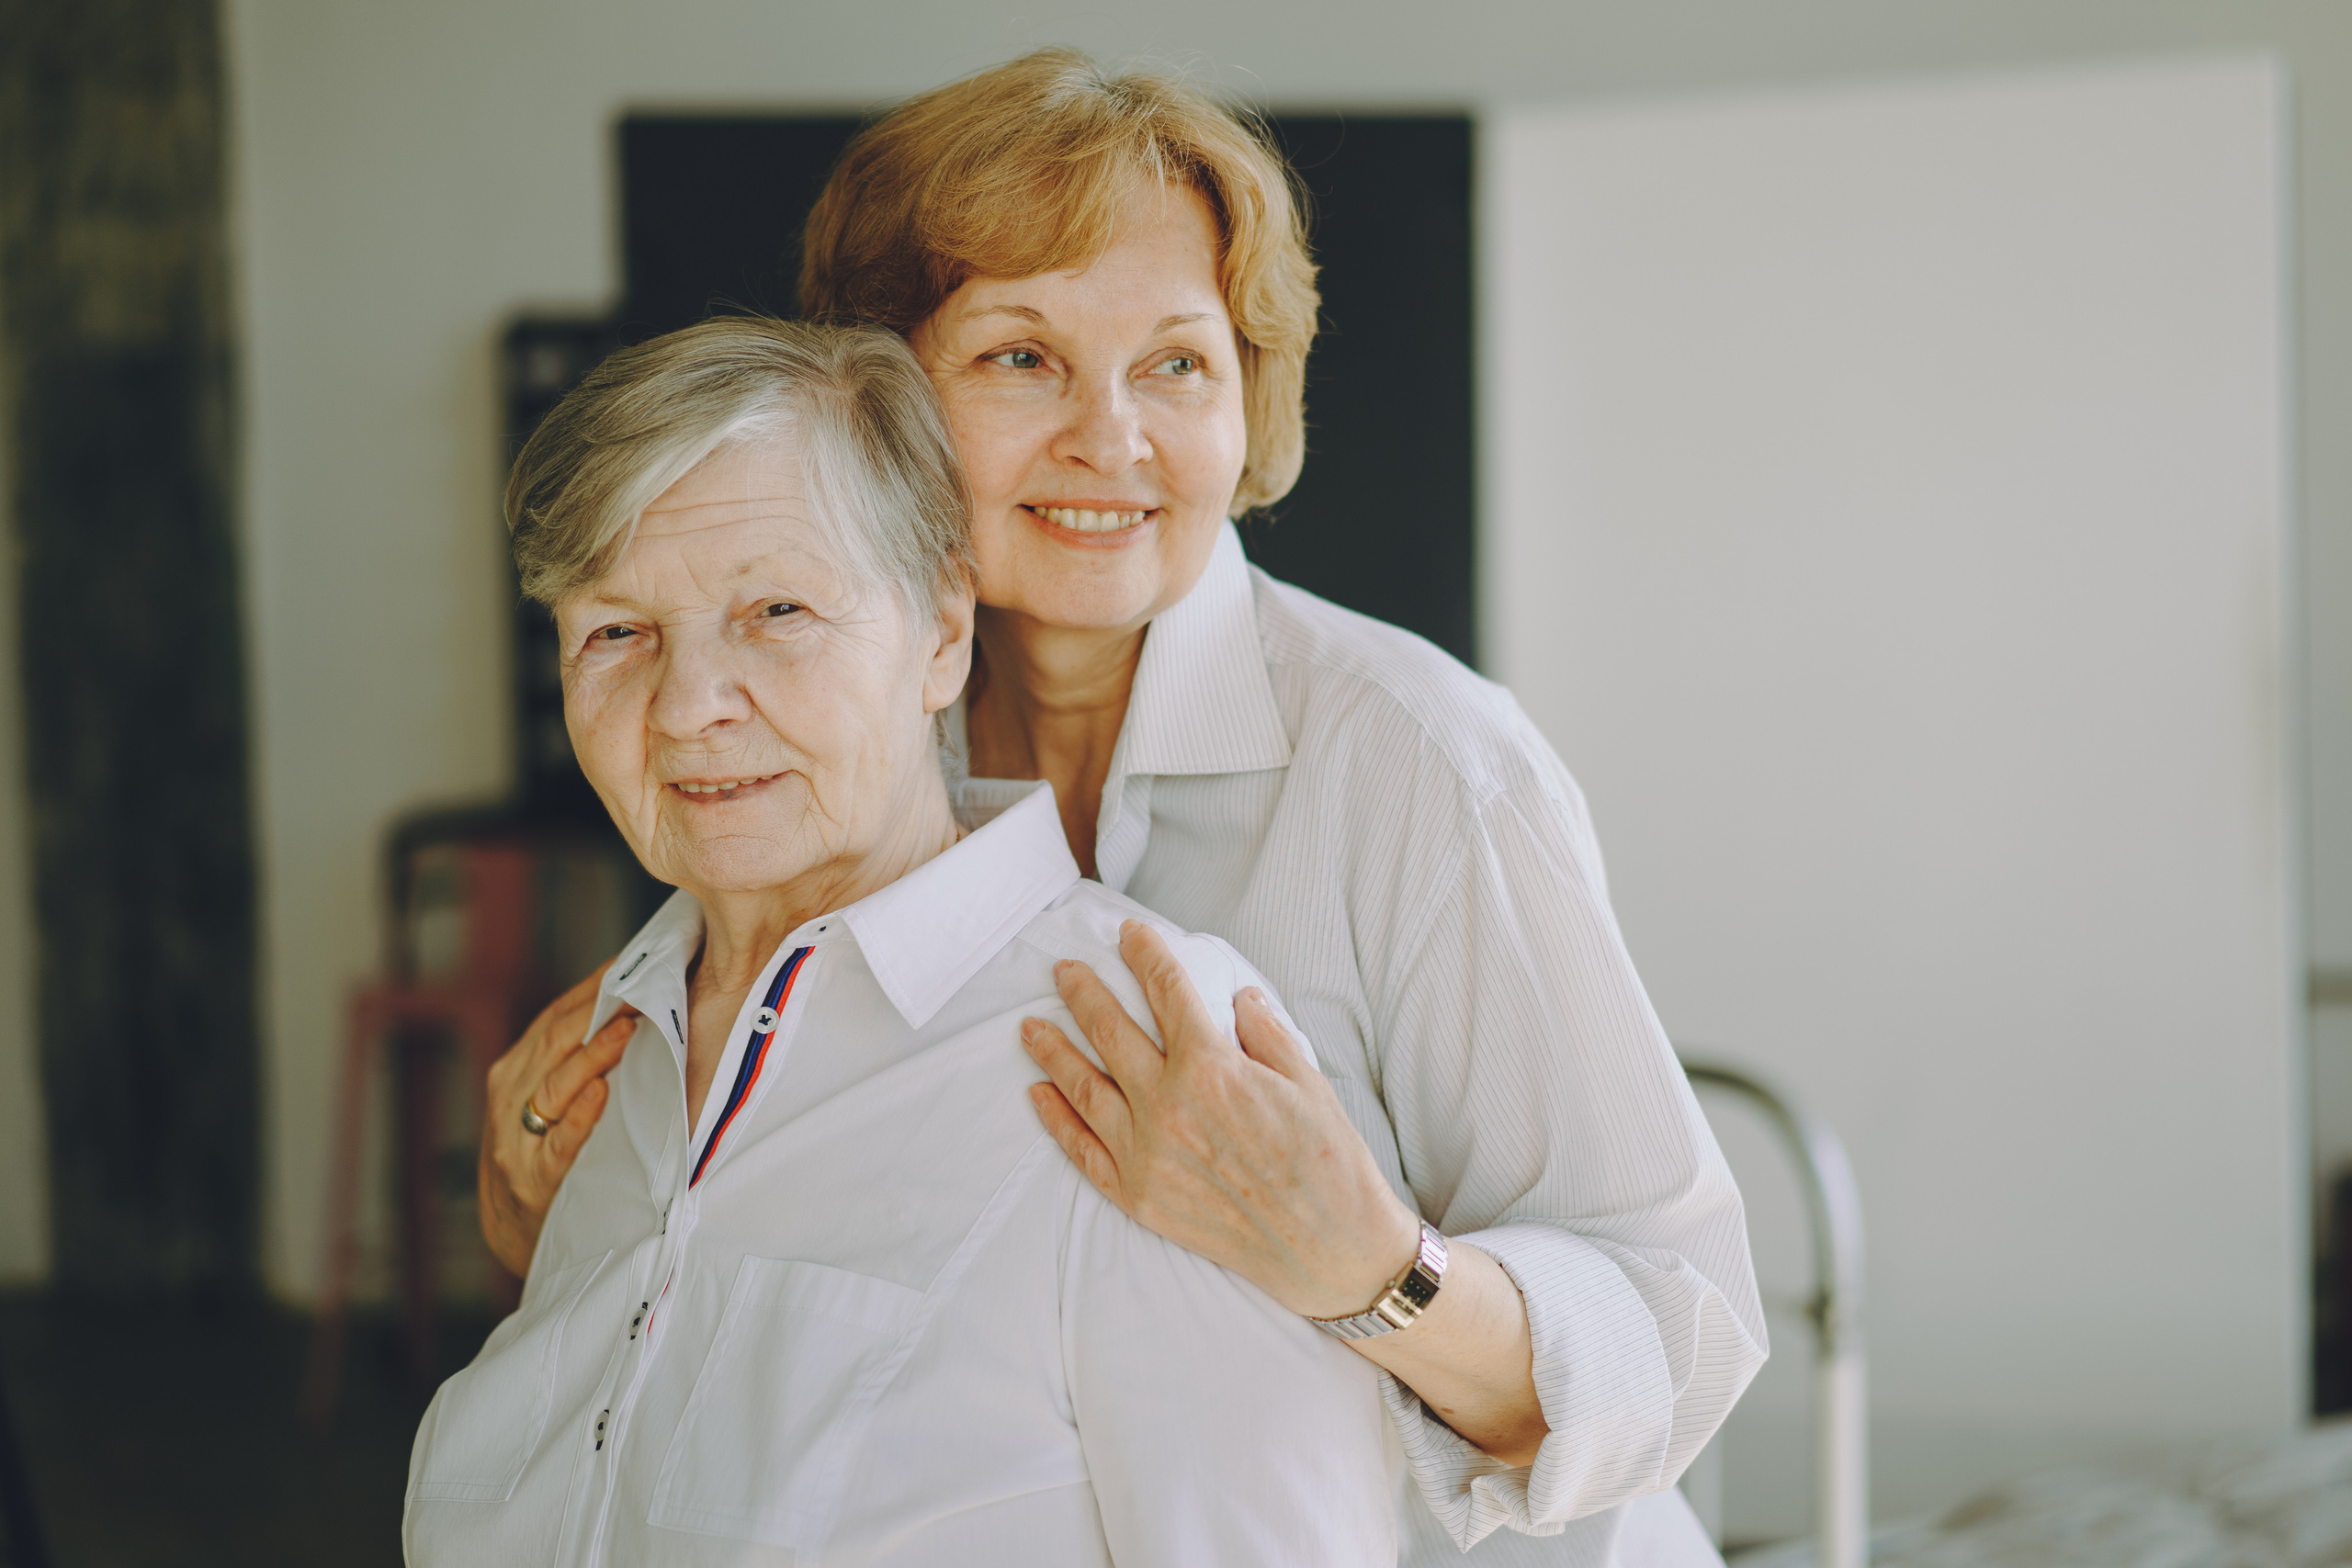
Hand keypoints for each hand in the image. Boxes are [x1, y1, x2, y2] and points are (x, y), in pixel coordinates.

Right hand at [479, 962, 636, 1275]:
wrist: (514, 1227)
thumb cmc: (544, 1150)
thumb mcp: (548, 1098)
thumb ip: (576, 1058)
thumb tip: (630, 1002)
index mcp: (516, 1069)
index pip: (555, 1018)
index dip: (593, 990)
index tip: (633, 965)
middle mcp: (509, 1096)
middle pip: (554, 1042)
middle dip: (598, 1012)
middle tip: (641, 988)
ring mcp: (516, 1139)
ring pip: (555, 1085)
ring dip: (593, 1055)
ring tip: (628, 1028)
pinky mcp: (534, 1180)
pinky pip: (559, 1142)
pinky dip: (579, 1116)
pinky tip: (601, 1093)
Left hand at [1020, 921, 1420, 1319]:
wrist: (1329, 1248)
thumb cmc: (1327, 1162)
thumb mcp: (1306, 1079)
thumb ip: (1264, 1030)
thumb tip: (1237, 998)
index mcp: (1211, 1068)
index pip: (1167, 992)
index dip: (1146, 955)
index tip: (1130, 934)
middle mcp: (1168, 1107)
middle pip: (1111, 1032)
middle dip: (1084, 993)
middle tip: (1064, 970)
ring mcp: (1146, 1154)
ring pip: (1083, 1087)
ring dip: (1053, 1050)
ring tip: (1031, 1026)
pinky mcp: (1139, 1196)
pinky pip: (1083, 1150)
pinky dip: (1056, 1118)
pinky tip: (1038, 1094)